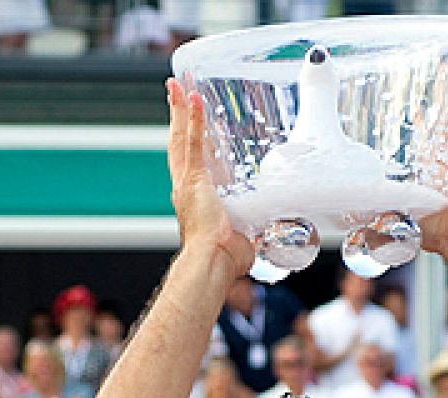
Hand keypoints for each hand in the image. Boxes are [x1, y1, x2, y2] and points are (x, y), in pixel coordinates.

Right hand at [166, 77, 252, 278]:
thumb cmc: (226, 259)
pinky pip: (193, 144)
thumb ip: (254, 225)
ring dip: (180, 109)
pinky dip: (192, 120)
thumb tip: (271, 230)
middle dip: (177, 115)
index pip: (190, 160)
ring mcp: (187, 183)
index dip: (189, 137)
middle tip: (176, 90)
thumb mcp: (244, 233)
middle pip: (178, 142)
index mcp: (194, 198)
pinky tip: (193, 98)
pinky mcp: (193, 181)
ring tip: (179, 84)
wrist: (213, 264)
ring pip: (180, 138)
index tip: (189, 119)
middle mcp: (185, 188)